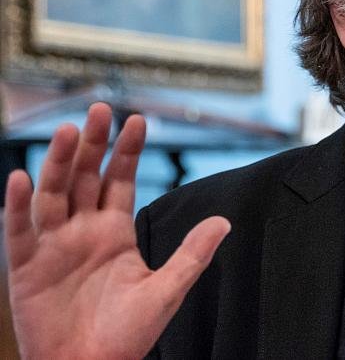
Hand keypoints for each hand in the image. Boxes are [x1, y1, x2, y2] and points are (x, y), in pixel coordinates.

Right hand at [3, 103, 230, 359]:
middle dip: (92, 143)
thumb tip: (224, 222)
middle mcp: (83, 231)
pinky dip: (16, 204)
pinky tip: (20, 177)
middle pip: (85, 176)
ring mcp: (54, 245)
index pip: (121, 180)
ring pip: (54, 193)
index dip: (128, 151)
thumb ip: (192, 254)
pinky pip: (19, 230)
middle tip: (100, 109)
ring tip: (67, 131)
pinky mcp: (27, 266)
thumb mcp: (166, 290)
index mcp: (115, 232)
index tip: (139, 120)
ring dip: (58, 162)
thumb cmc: (127, 335)